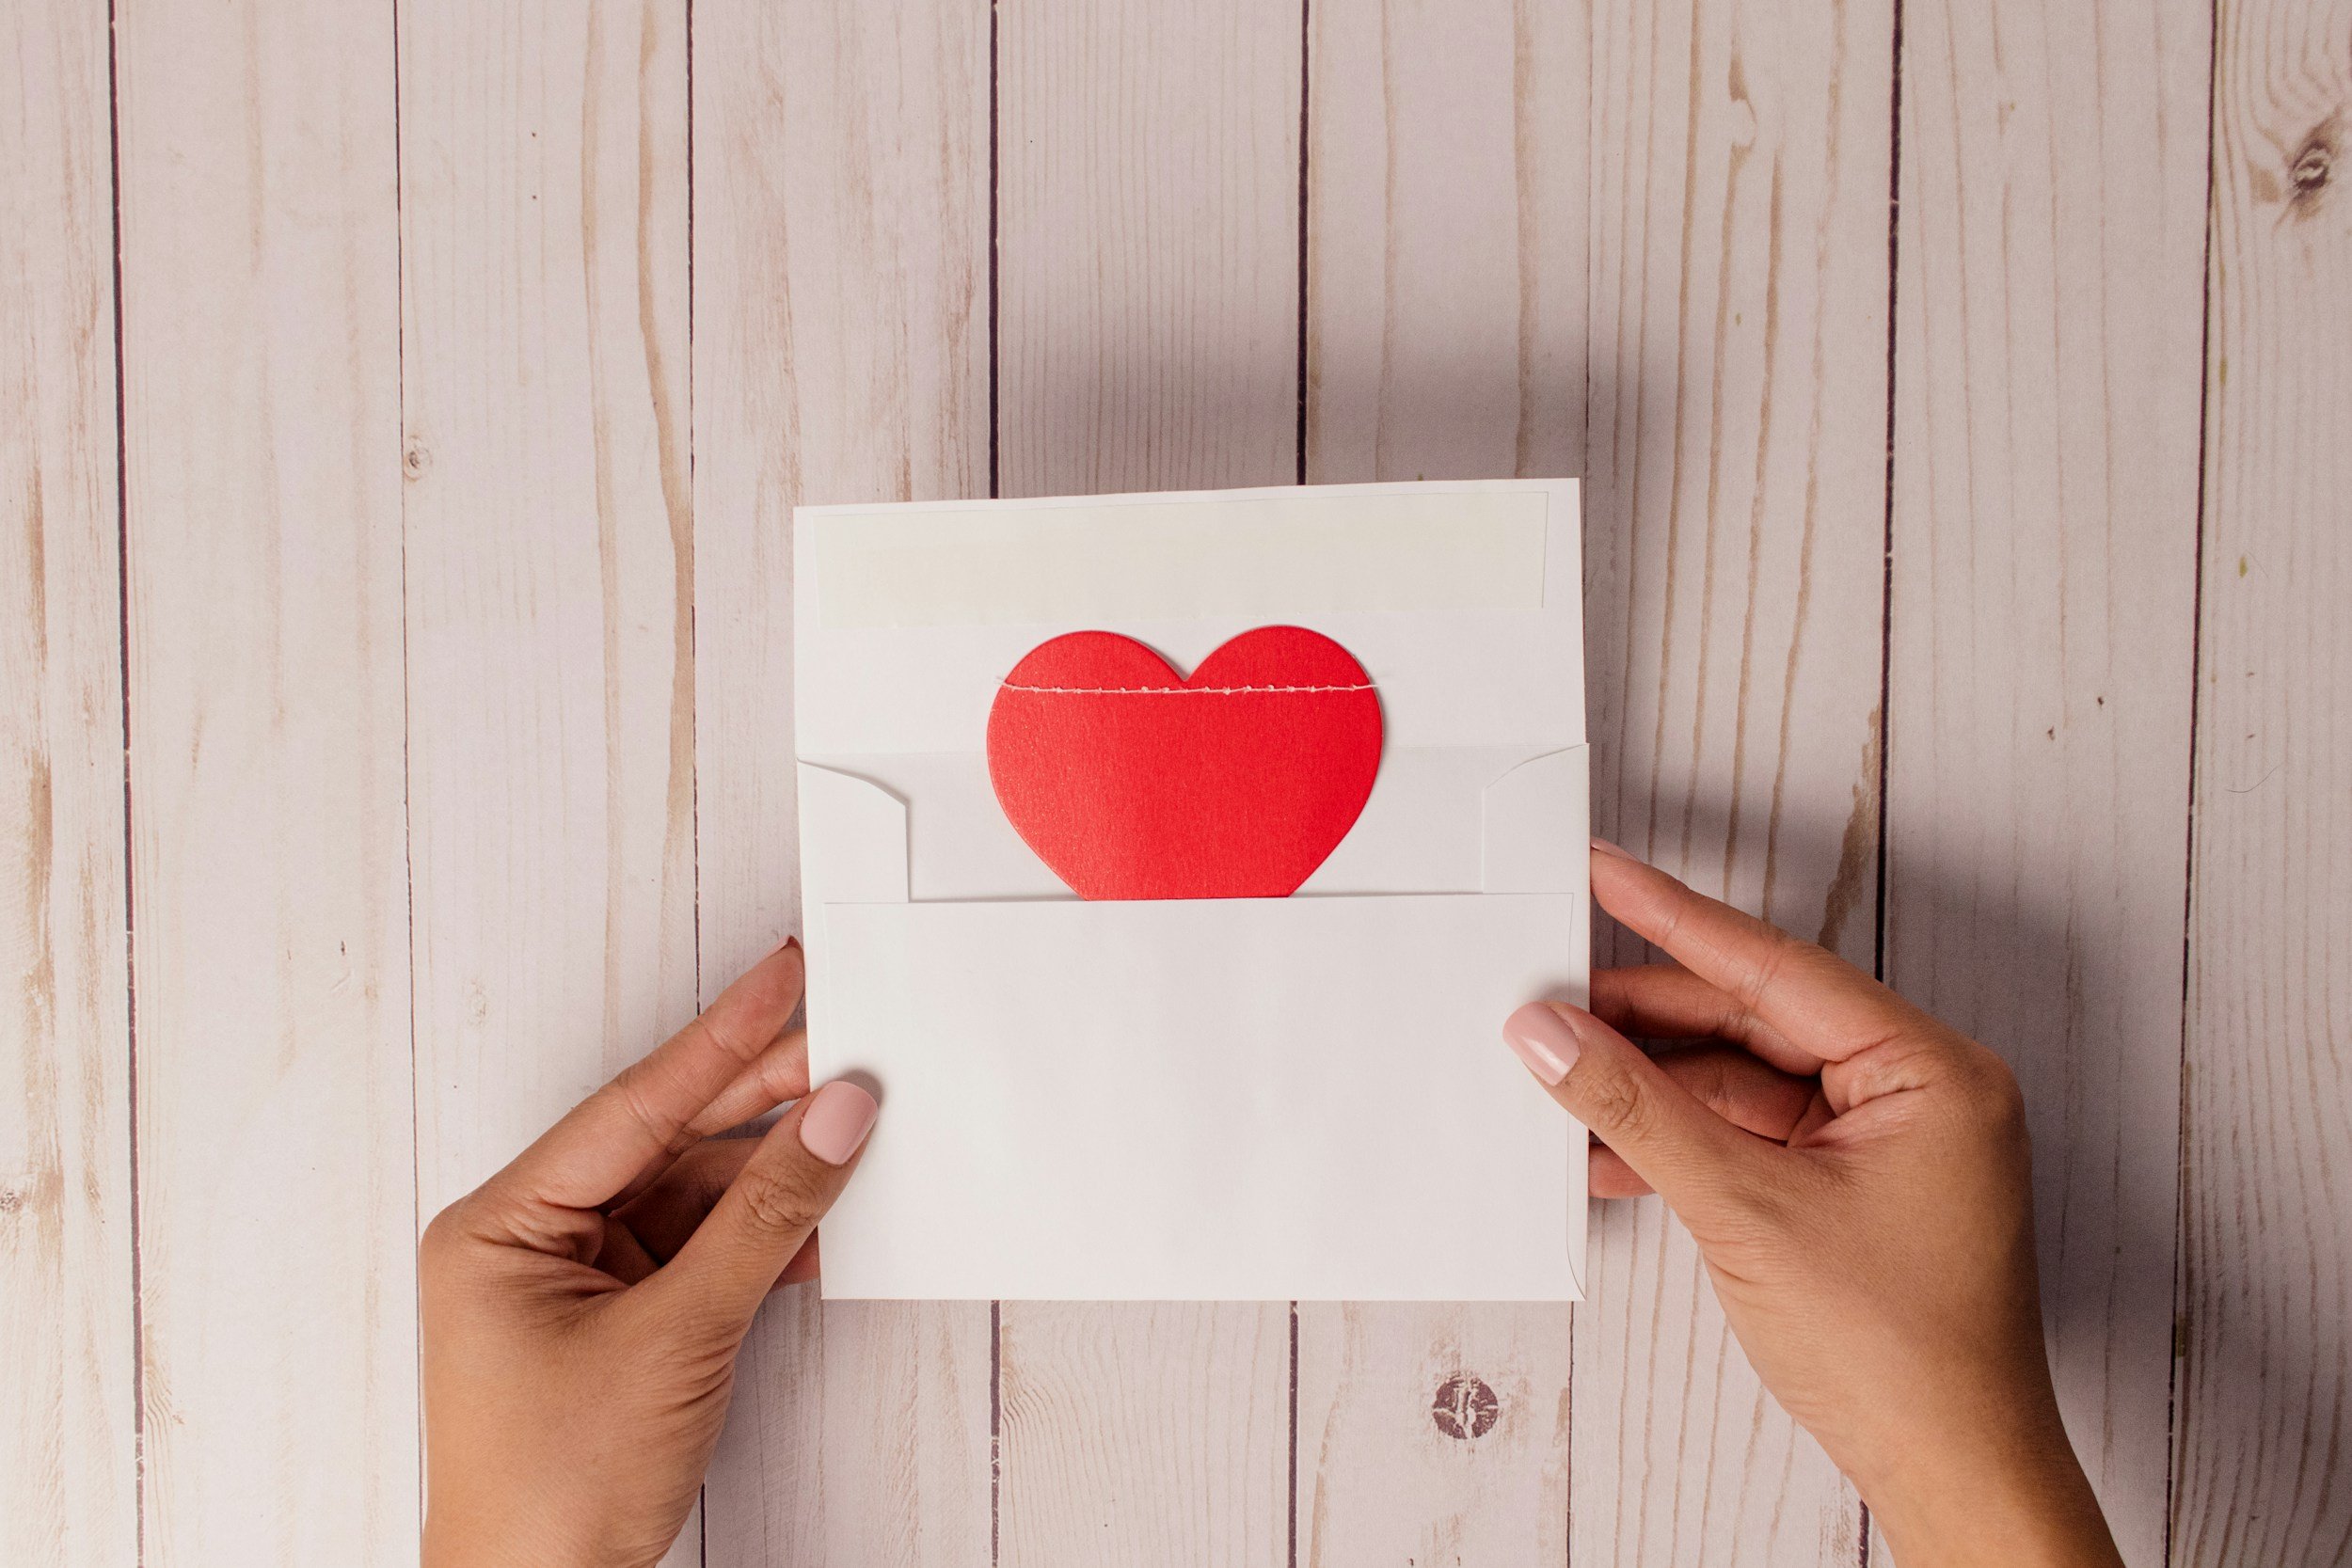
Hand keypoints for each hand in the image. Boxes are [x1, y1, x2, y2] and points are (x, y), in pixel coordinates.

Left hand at [419, 941, 877, 1567]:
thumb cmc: (551, 1495)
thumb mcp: (675, 1337)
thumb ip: (764, 1219)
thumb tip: (832, 1122)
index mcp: (501, 1225)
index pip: (632, 1108)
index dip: (721, 1040)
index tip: (784, 977)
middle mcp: (533, 1240)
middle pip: (667, 1140)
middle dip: (759, 1096)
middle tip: (844, 1035)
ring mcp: (580, 1282)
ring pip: (697, 1194)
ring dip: (776, 1169)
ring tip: (853, 1119)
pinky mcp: (625, 1321)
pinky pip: (706, 1249)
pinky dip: (767, 1234)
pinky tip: (824, 1204)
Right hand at [1503, 842, 2120, 1567]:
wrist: (1947, 1467)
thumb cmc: (1902, 1353)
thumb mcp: (1744, 1209)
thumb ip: (1638, 1108)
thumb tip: (1554, 1036)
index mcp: (1930, 1070)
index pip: (1778, 968)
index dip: (1676, 919)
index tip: (1607, 874)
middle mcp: (1916, 1091)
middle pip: (1753, 1020)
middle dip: (1646, 1019)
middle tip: (1552, 994)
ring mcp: (1884, 1141)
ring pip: (1741, 1081)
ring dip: (1650, 1088)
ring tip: (1559, 1072)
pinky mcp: (1850, 1186)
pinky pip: (1749, 1135)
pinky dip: (1679, 1140)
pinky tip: (1605, 1145)